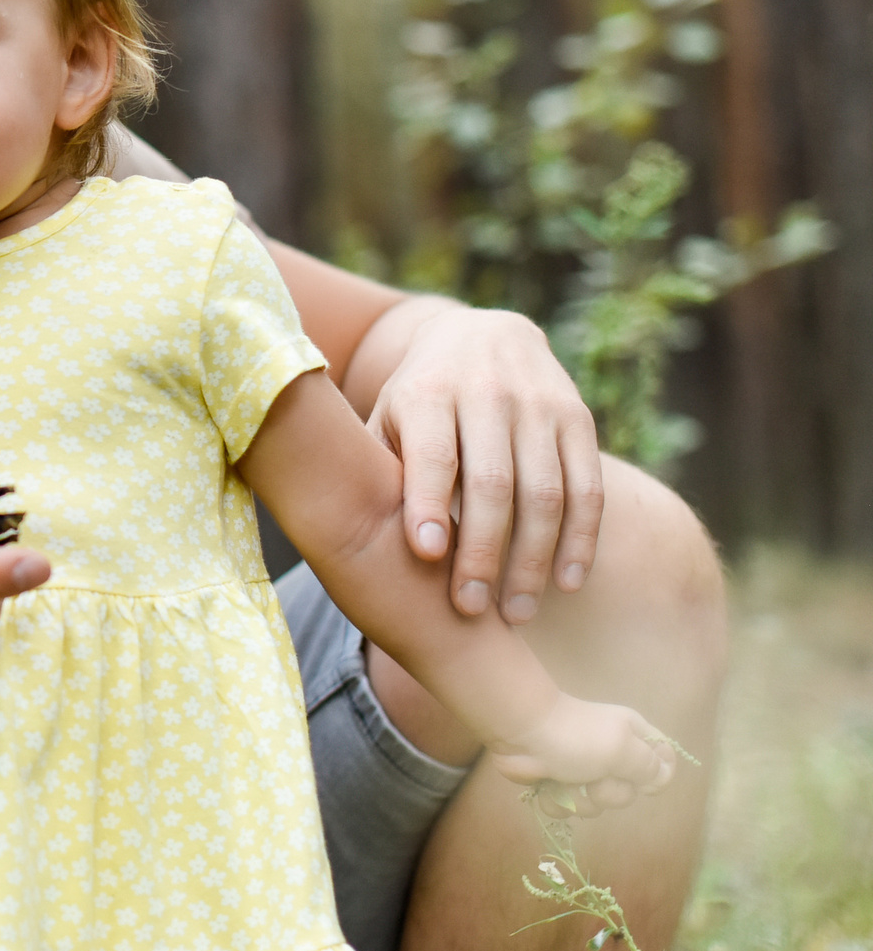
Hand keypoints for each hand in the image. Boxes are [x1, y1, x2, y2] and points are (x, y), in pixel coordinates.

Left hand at [368, 306, 603, 623]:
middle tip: (470, 609)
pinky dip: (581, 539)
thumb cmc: (416, 402)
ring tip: (516, 613)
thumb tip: (362, 541)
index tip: (426, 555)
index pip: (432, 454)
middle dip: (482, 552)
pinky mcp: (579, 418)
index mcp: (427, 393)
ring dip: (533, 559)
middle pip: (492, 483)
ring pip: (545, 492)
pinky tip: (566, 582)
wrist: (478, 336)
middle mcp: (486, 393)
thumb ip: (378, 470)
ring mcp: (539, 405)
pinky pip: (589, 487)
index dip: (429, 503)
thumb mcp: (386, 419)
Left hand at [485, 696, 678, 813]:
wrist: (520, 733)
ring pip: (597, 806)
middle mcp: (611, 755)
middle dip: (609, 793)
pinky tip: (547, 784)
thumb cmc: (574, 736)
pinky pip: (567, 809)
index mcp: (632, 737)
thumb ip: (648, 765)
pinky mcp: (557, 784)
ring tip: (565, 778)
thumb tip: (662, 779)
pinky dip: (556, 801)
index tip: (642, 782)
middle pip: (629, 793)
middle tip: (593, 776)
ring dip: (579, 799)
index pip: (664, 760)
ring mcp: (583, 771)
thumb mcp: (622, 747)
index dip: (656, 777)